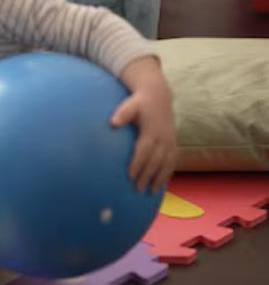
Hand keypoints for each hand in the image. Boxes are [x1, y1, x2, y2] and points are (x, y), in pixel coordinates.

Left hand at [113, 57, 177, 192]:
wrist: (158, 96)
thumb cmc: (139, 102)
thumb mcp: (130, 104)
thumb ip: (122, 114)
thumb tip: (113, 123)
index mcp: (151, 131)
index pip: (144, 151)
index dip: (138, 164)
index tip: (130, 176)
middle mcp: (163, 138)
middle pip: (155, 161)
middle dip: (147, 176)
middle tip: (138, 189)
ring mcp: (170, 142)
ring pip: (166, 164)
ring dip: (159, 178)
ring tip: (151, 192)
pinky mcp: (174, 143)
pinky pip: (173, 161)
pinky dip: (168, 173)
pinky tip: (162, 183)